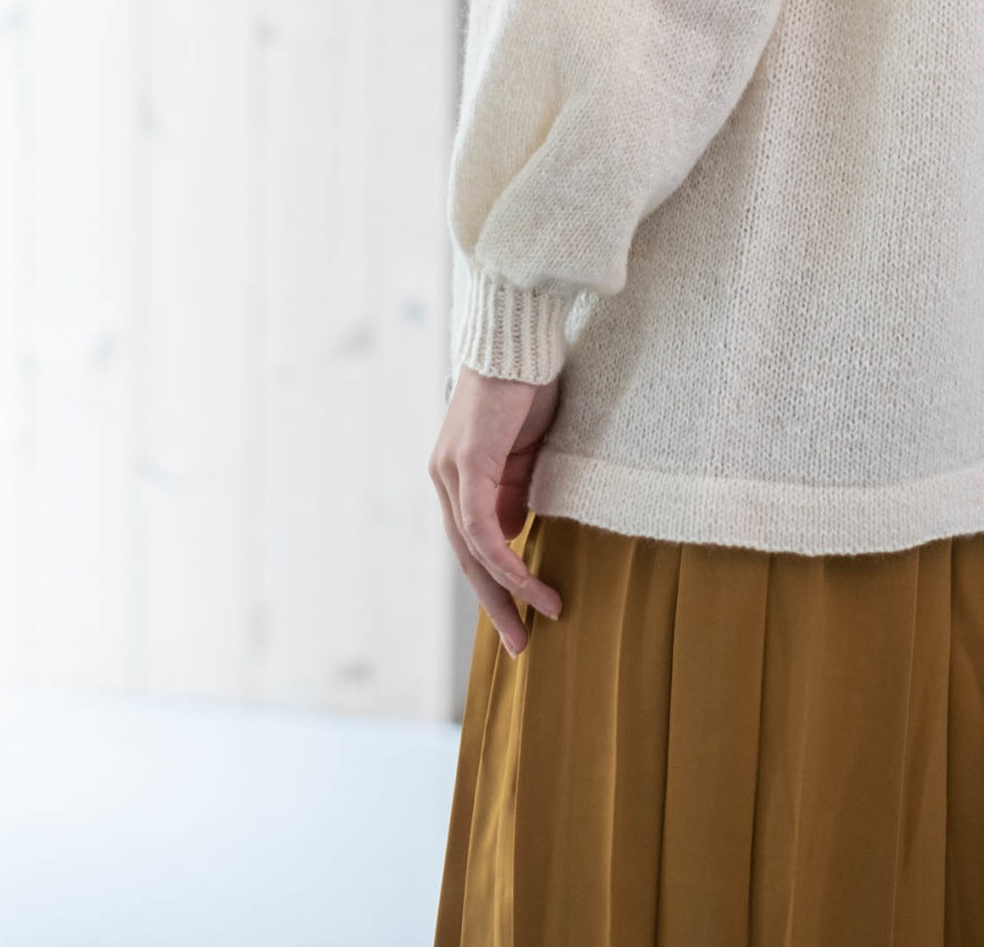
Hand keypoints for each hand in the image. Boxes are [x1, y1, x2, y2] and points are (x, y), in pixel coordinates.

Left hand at [429, 366, 564, 655]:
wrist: (518, 338)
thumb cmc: (527, 386)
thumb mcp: (528, 451)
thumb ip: (518, 490)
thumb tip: (519, 532)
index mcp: (457, 475)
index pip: (472, 543)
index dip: (496, 582)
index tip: (521, 617)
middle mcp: (444, 478)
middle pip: (466, 558)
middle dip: (495, 604)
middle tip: (520, 644)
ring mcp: (449, 473)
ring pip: (473, 550)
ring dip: (507, 590)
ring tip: (539, 618)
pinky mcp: (465, 465)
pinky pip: (482, 529)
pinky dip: (507, 560)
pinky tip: (529, 582)